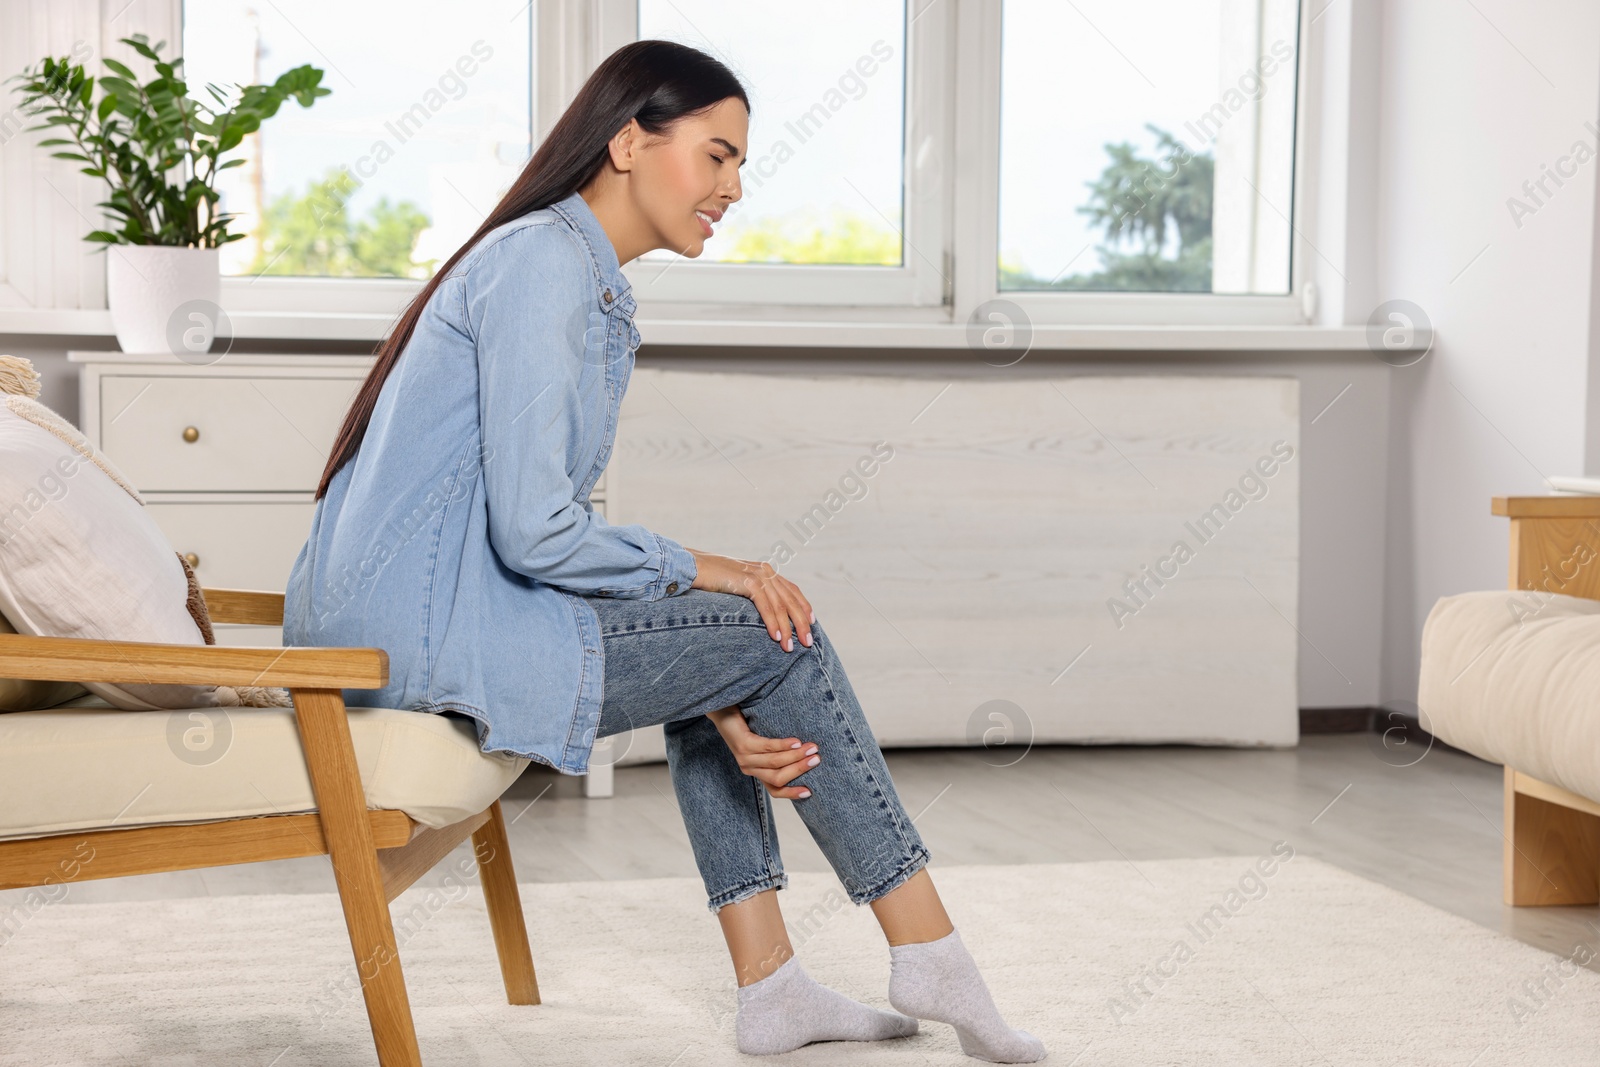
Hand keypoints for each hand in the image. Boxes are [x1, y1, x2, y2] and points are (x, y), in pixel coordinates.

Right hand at [685, 549, 813, 652]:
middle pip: (791, 599)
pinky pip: (765, 605)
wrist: (690, 566)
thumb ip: (751, 593)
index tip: (811, 624)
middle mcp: (765, 570)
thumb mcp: (736, 585)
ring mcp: (757, 574)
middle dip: (801, 623)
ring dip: (788, 628)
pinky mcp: (747, 581)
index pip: (792, 590)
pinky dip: (773, 622)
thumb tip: (761, 613)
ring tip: (790, 647)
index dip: (804, 607)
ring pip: (780, 605)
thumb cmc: (709, 579)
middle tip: (808, 643)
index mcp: (765, 570)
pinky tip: (776, 637)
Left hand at [707, 706, 818, 798]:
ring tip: (812, 748)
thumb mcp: (764, 742)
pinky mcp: (742, 744)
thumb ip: (780, 752)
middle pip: (778, 778)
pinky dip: (784, 746)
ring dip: (796, 756)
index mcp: (757, 771)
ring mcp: (745, 757)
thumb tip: (809, 752)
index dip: (792, 793)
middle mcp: (750, 768)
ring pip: (774, 763)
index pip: (775, 790)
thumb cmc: (748, 725)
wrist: (722, 710)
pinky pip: (767, 747)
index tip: (810, 791)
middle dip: (800, 770)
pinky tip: (796, 742)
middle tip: (818, 759)